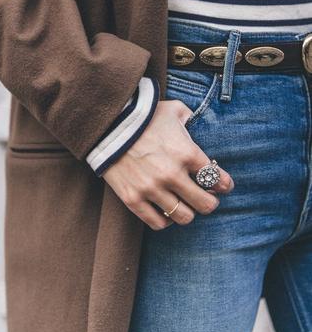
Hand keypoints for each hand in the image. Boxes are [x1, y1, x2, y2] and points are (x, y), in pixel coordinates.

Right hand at [102, 99, 234, 229]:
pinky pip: (157, 222)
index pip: (218, 179)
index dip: (224, 184)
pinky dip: (165, 220)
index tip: (223, 184)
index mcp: (186, 152)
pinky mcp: (133, 198)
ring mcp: (152, 188)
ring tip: (185, 204)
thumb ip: (191, 118)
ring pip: (184, 217)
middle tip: (206, 197)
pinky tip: (165, 210)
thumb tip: (198, 124)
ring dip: (188, 212)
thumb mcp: (173, 109)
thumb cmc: (143, 115)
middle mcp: (172, 174)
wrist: (107, 123)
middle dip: (210, 202)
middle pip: (205, 204)